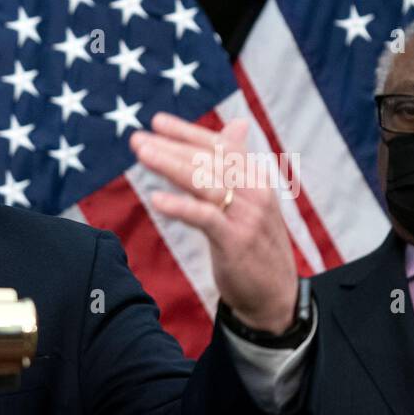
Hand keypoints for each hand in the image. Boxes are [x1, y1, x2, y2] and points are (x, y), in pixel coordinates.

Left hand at [129, 113, 297, 333]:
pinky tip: (156, 199)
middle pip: (208, 161)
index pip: (219, 147)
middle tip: (138, 138)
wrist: (275, 293)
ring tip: (142, 155)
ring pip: (205, 183)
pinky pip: (205, 218)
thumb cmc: (255, 243)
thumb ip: (237, 164)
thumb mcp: (250, 199)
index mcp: (255, 178)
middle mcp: (254, 191)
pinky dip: (181, 206)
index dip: (188, 132)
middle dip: (171, 147)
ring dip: (170, 166)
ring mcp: (246, 215)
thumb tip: (236, 125)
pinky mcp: (235, 241)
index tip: (156, 121)